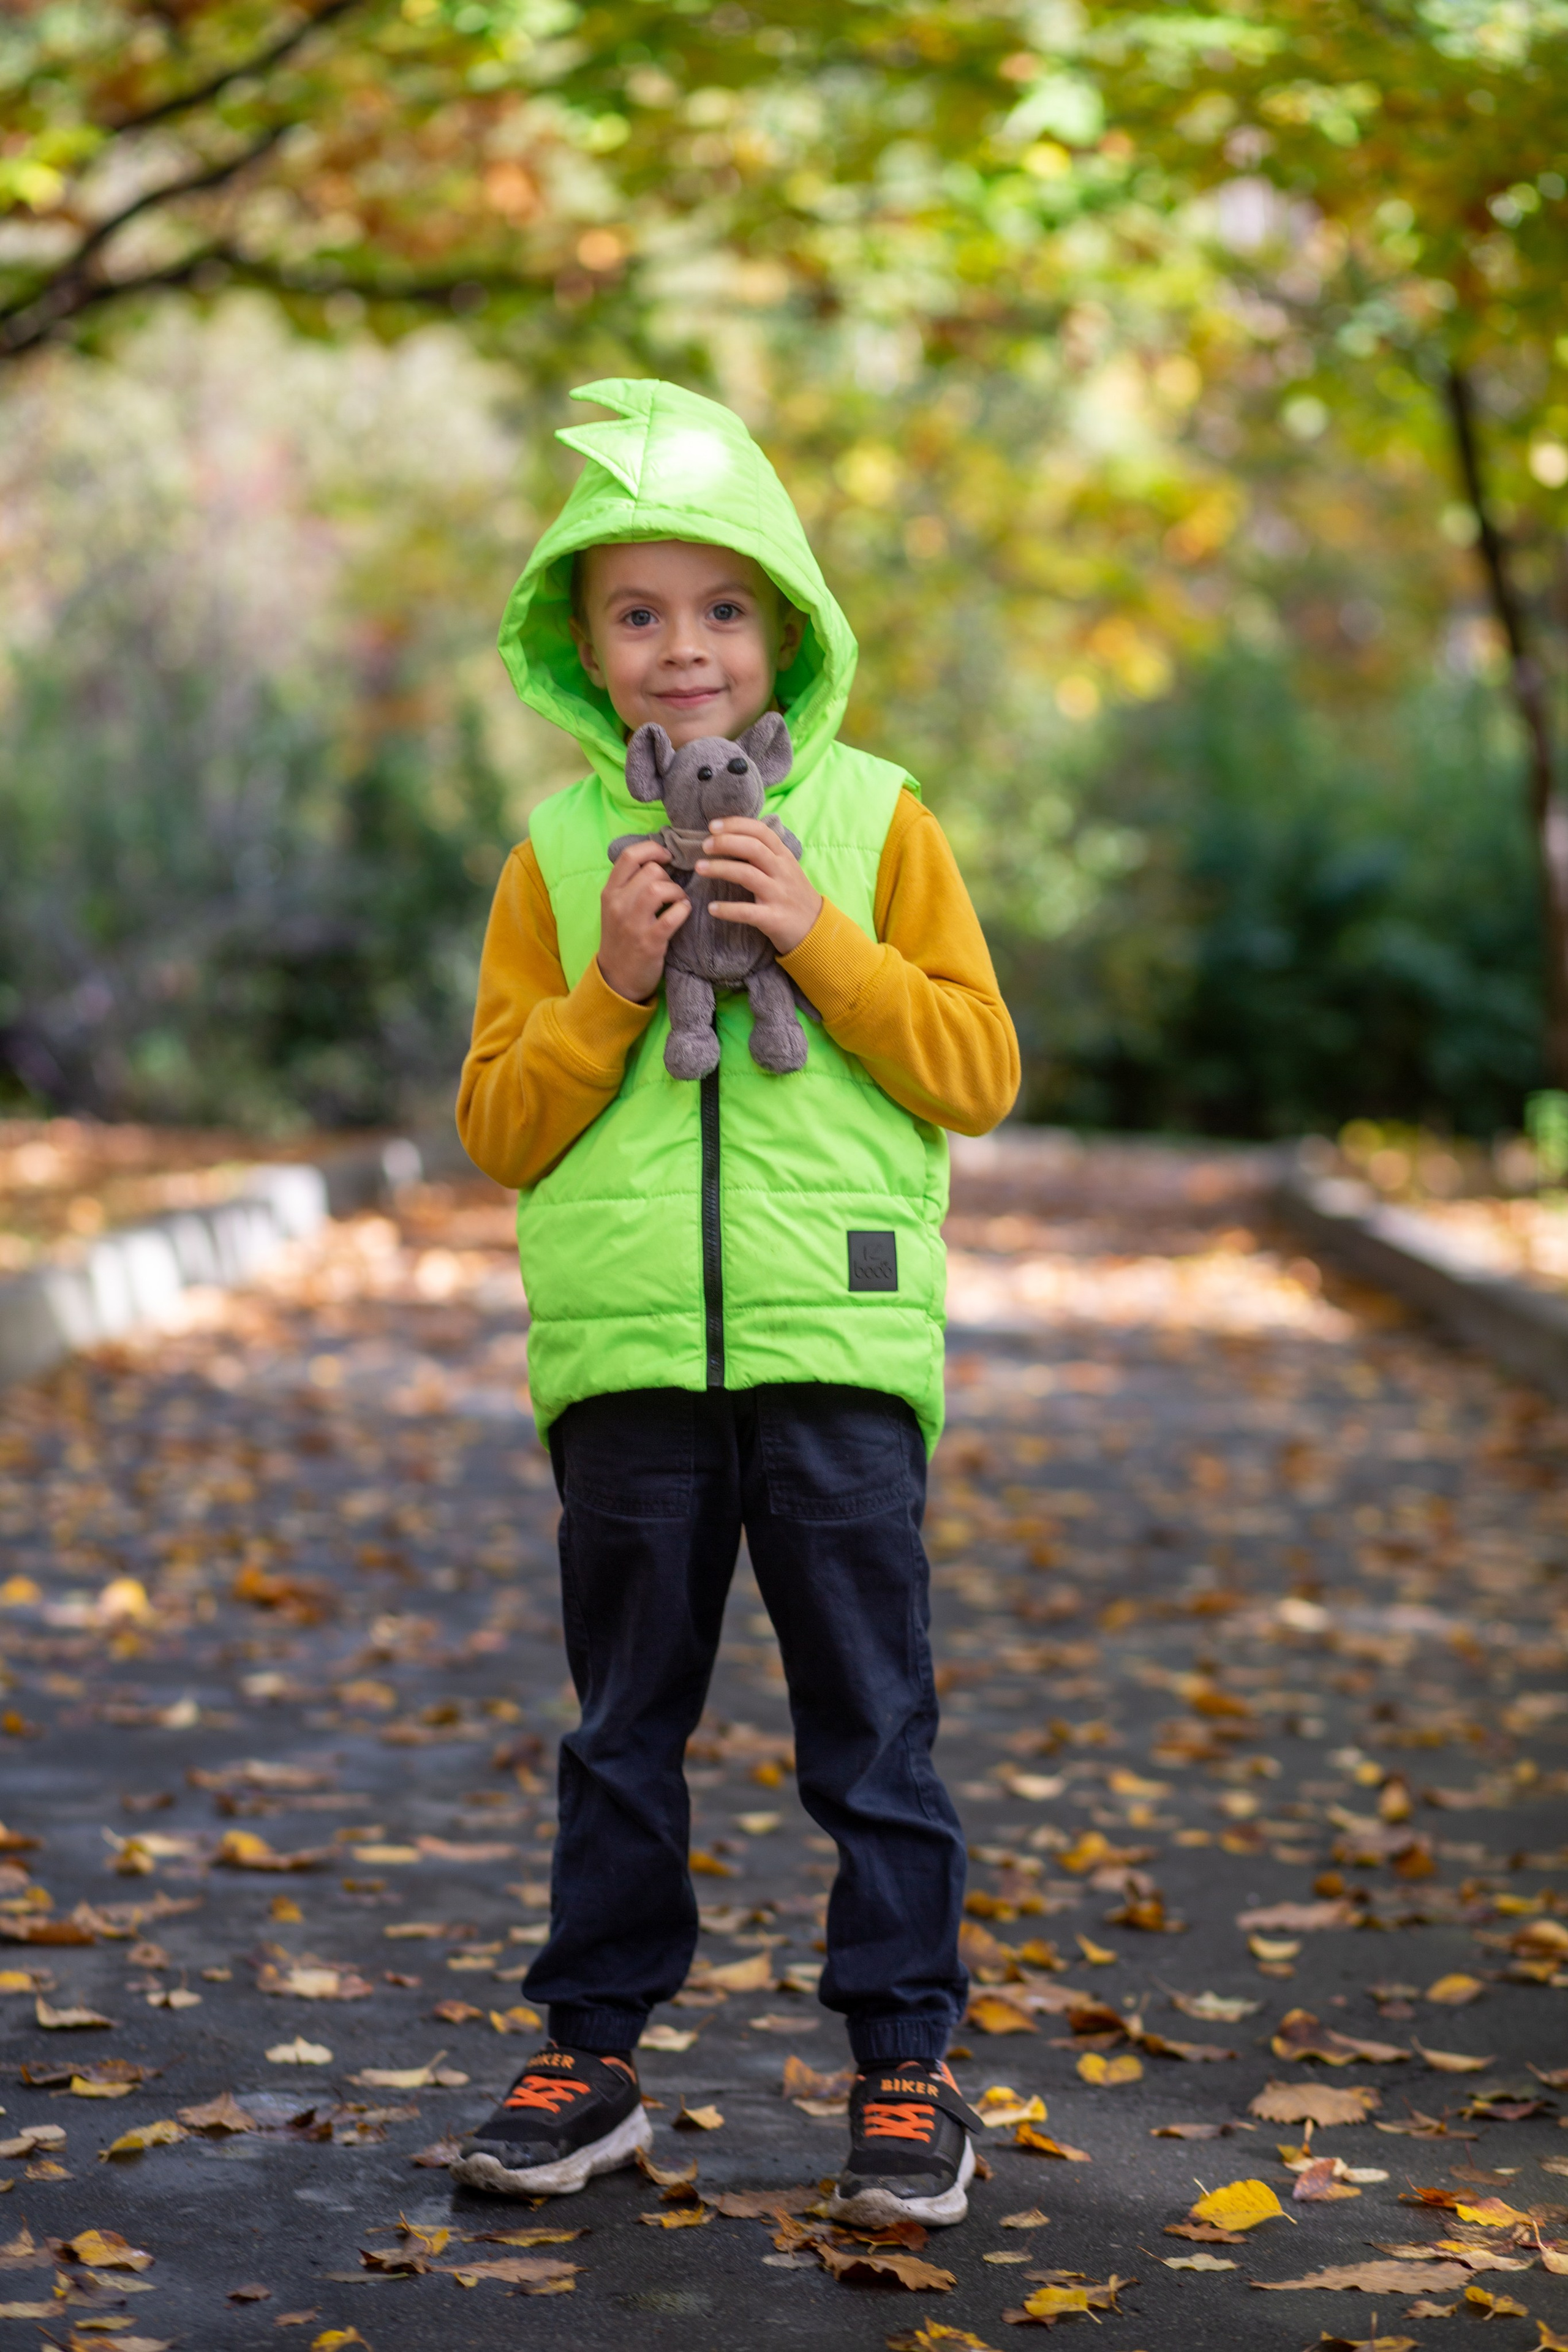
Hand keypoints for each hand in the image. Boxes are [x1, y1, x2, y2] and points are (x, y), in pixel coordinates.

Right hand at [597, 838, 689, 1001]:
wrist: (616, 978)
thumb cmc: (621, 938)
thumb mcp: (615, 907)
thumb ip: (629, 884)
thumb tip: (657, 860)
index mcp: (610, 892)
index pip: (629, 855)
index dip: (653, 849)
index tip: (666, 856)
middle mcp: (618, 904)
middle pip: (650, 870)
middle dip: (669, 875)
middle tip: (672, 890)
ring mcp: (633, 923)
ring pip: (659, 888)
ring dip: (677, 891)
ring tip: (679, 901)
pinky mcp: (650, 941)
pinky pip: (673, 915)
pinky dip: (684, 910)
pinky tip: (684, 913)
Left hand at [696, 818, 822, 955]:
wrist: (817, 930)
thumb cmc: (795, 897)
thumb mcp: (786, 870)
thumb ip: (767, 854)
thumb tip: (736, 836)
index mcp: (784, 857)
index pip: (760, 831)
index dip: (735, 825)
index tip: (713, 826)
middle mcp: (782, 872)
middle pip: (752, 848)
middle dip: (725, 843)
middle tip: (705, 845)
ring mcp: (778, 895)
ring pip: (747, 875)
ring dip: (720, 869)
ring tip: (699, 868)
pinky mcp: (774, 919)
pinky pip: (747, 912)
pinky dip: (727, 910)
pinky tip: (712, 908)